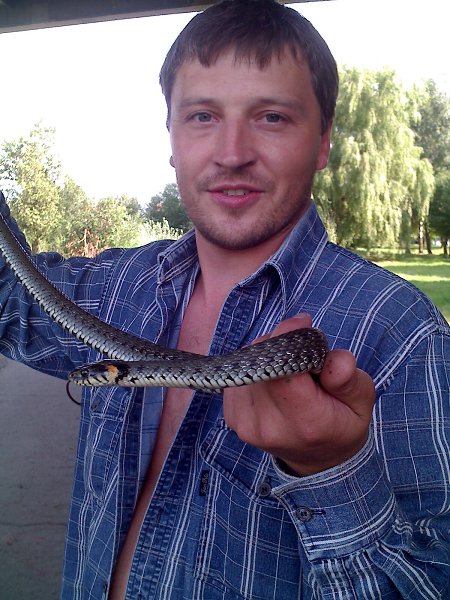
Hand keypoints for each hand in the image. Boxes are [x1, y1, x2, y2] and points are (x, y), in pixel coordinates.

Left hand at [223, 314, 374, 475]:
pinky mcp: (232, 415)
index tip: (304, 324)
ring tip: (291, 369)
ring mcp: (245, 422)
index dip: (289, 339)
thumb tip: (337, 360)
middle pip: (264, 359)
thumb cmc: (341, 424)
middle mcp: (268, 425)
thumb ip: (349, 380)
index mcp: (305, 423)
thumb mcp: (361, 403)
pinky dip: (258, 366)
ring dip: (270, 353)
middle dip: (282, 343)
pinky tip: (275, 379)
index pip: (283, 372)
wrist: (317, 459)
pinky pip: (241, 372)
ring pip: (250, 360)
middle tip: (303, 350)